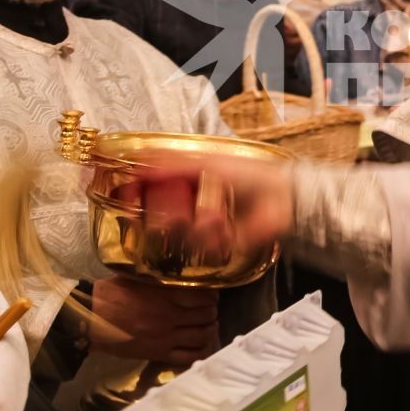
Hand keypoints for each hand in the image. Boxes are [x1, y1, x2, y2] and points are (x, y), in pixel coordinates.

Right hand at [88, 274, 221, 365]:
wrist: (91, 318)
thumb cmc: (112, 294)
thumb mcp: (139, 278)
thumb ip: (161, 280)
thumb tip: (180, 275)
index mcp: (166, 295)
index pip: (204, 297)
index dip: (212, 297)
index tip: (210, 296)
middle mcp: (170, 316)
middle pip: (206, 316)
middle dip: (211, 313)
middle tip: (209, 312)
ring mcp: (166, 337)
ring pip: (202, 336)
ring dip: (210, 330)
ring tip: (208, 327)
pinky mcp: (159, 353)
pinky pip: (188, 356)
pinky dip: (200, 350)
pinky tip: (201, 345)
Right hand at [134, 150, 296, 263]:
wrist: (280, 195)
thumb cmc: (247, 173)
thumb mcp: (206, 162)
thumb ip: (172, 165)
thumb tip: (142, 162)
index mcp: (189, 186)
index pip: (155, 194)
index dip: (140, 196)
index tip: (129, 197)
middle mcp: (194, 209)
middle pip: (164, 220)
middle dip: (170, 217)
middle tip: (180, 213)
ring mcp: (206, 229)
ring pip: (182, 236)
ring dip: (198, 226)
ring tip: (216, 217)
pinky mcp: (221, 246)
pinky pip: (203, 247)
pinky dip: (213, 236)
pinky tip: (225, 226)